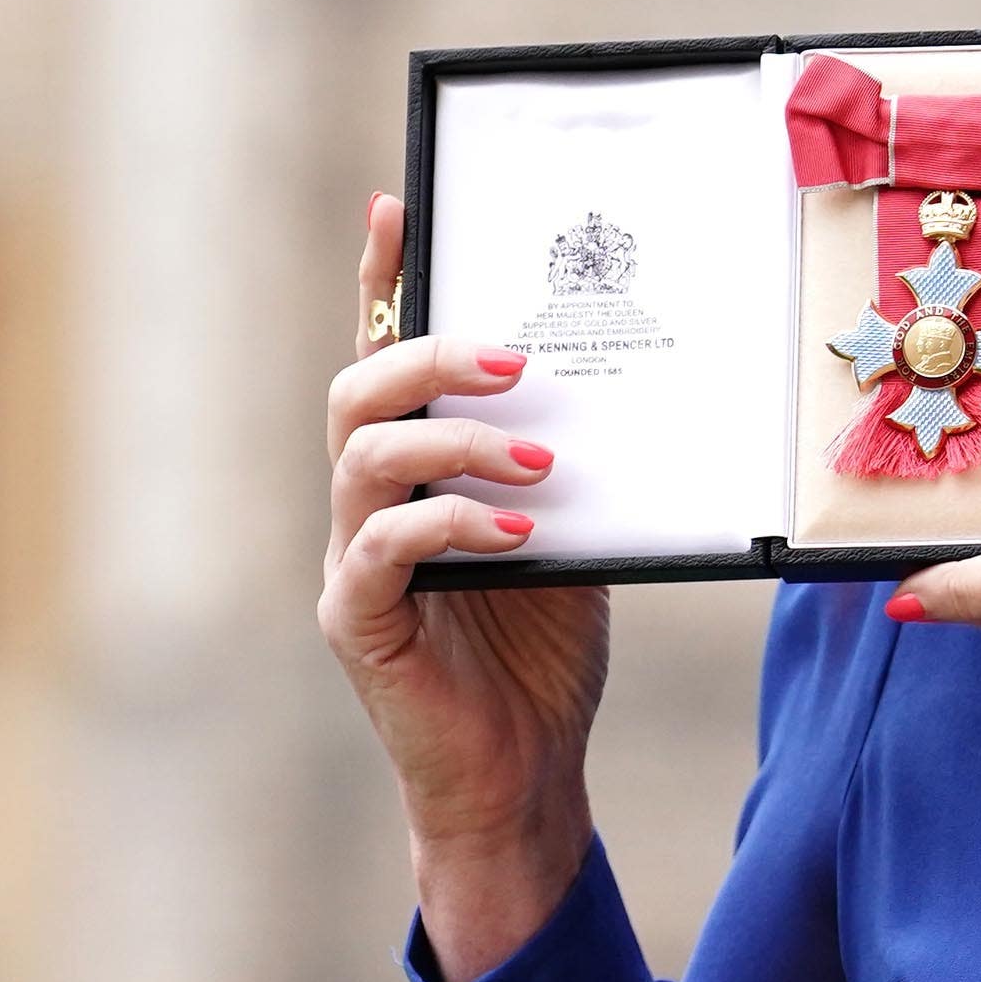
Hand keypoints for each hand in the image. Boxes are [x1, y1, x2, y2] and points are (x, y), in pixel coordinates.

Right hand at [321, 191, 609, 980]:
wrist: (522, 776)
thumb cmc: (541, 654)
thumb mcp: (574, 535)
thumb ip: (573, 464)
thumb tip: (629, 381)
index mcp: (414, 471)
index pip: (383, 355)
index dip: (380, 281)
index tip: (398, 205)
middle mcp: (366, 504)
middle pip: (358, 388)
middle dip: (430, 351)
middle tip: (518, 355)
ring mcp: (352, 561)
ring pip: (360, 456)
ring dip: (451, 437)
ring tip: (537, 452)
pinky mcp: (358, 624)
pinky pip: (381, 551)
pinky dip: (449, 525)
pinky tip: (517, 533)